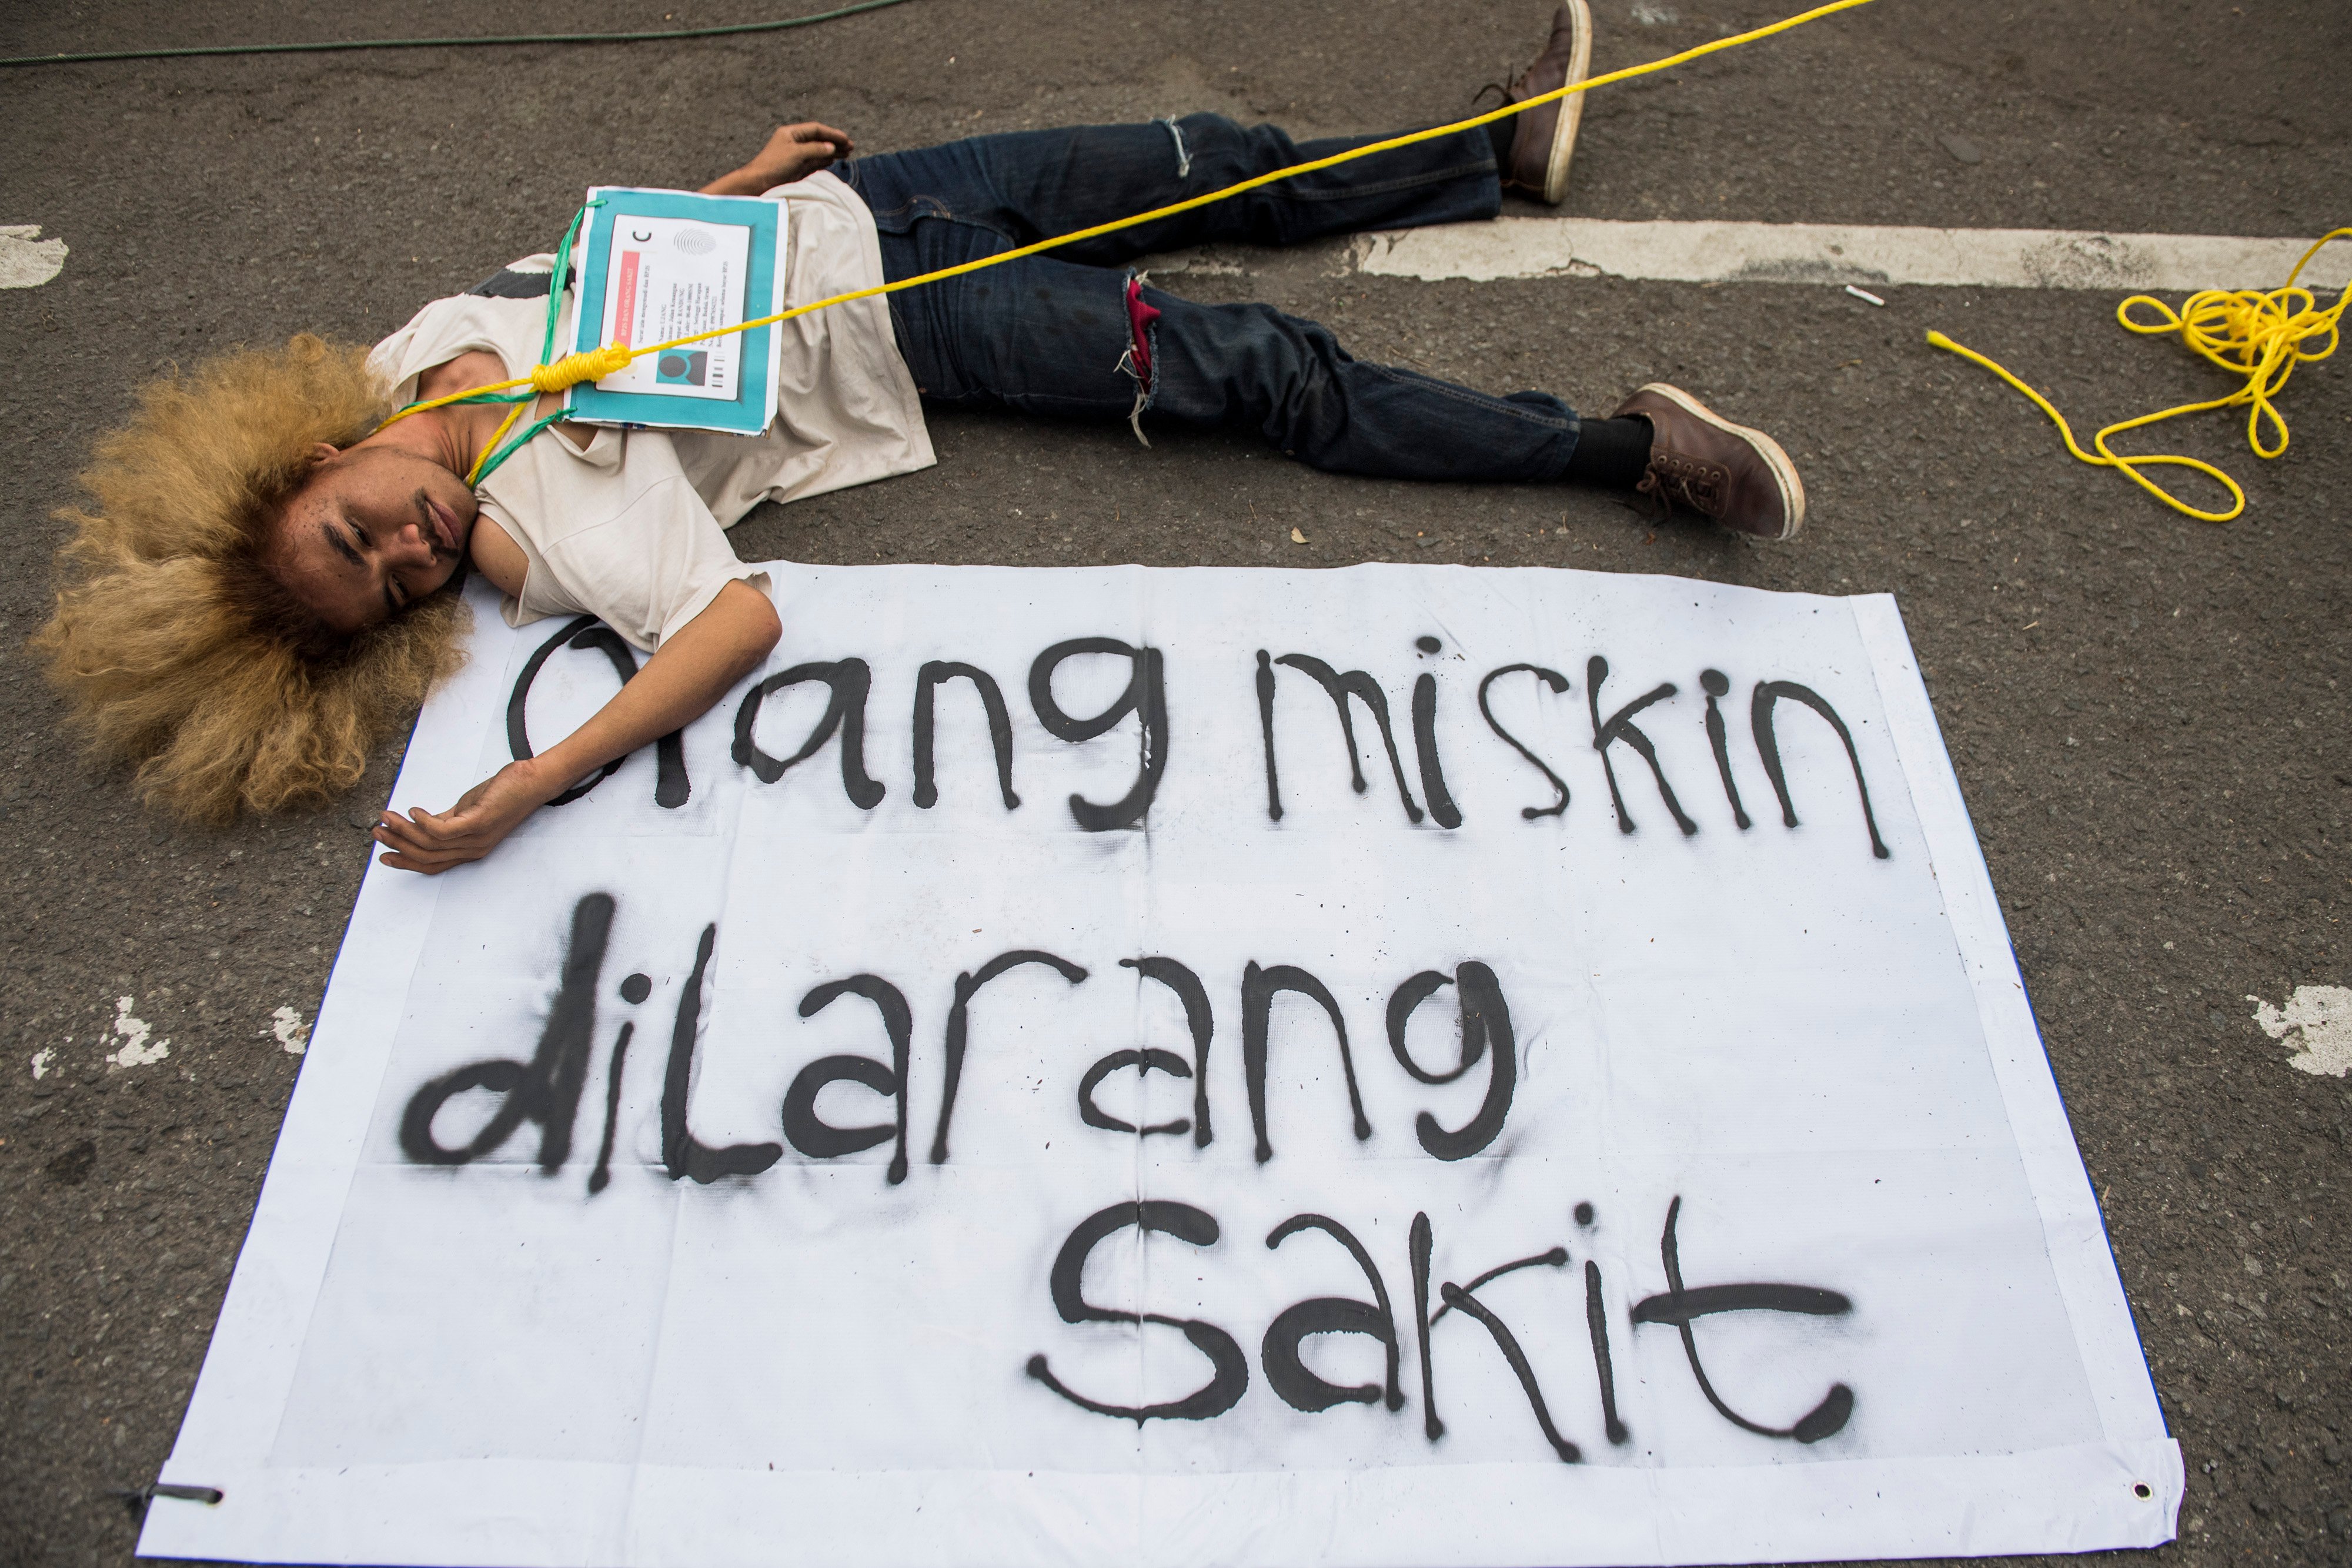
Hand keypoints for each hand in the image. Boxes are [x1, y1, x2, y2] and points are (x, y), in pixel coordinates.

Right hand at [372, 759, 561, 874]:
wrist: (533, 782)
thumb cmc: (502, 794)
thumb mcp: (468, 810)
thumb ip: (446, 819)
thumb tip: (419, 822)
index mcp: (468, 849)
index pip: (432, 864)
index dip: (405, 862)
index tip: (383, 855)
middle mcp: (472, 849)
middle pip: (427, 856)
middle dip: (397, 846)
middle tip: (376, 832)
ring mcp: (477, 837)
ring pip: (431, 843)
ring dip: (404, 831)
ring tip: (386, 817)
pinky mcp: (479, 822)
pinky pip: (444, 830)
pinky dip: (424, 822)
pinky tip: (412, 811)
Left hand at [705, 122, 855, 193]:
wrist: (759, 184)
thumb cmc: (774, 166)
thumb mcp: (797, 154)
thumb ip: (816, 149)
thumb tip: (831, 148)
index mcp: (791, 134)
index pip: (816, 130)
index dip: (832, 134)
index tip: (846, 140)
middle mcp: (794, 143)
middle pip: (818, 140)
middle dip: (834, 143)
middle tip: (850, 147)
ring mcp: (795, 156)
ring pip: (818, 151)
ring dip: (832, 152)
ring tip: (846, 154)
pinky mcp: (796, 169)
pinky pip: (814, 162)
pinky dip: (824, 161)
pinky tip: (833, 161)